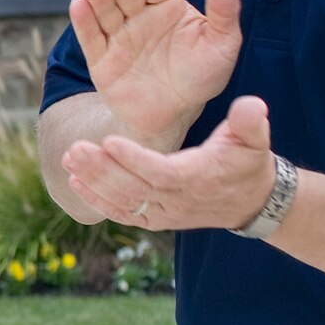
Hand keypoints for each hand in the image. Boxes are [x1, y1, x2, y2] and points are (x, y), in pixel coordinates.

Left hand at [63, 94, 277, 232]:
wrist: (252, 201)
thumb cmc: (249, 161)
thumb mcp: (256, 139)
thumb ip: (251, 122)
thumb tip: (252, 106)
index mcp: (198, 177)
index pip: (161, 172)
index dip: (134, 159)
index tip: (108, 141)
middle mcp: (178, 200)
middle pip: (134, 188)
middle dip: (101, 170)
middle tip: (75, 149)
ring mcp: (165, 212)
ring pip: (124, 202)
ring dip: (93, 182)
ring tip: (68, 159)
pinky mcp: (156, 218)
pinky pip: (123, 213)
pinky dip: (98, 201)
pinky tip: (74, 182)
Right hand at [71, 0, 240, 148]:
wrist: (173, 115)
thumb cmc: (202, 76)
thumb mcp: (222, 44)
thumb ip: (224, 12)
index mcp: (167, 6)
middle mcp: (139, 16)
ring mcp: (118, 37)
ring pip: (105, 10)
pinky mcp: (101, 60)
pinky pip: (91, 39)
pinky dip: (83, 23)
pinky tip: (78, 5)